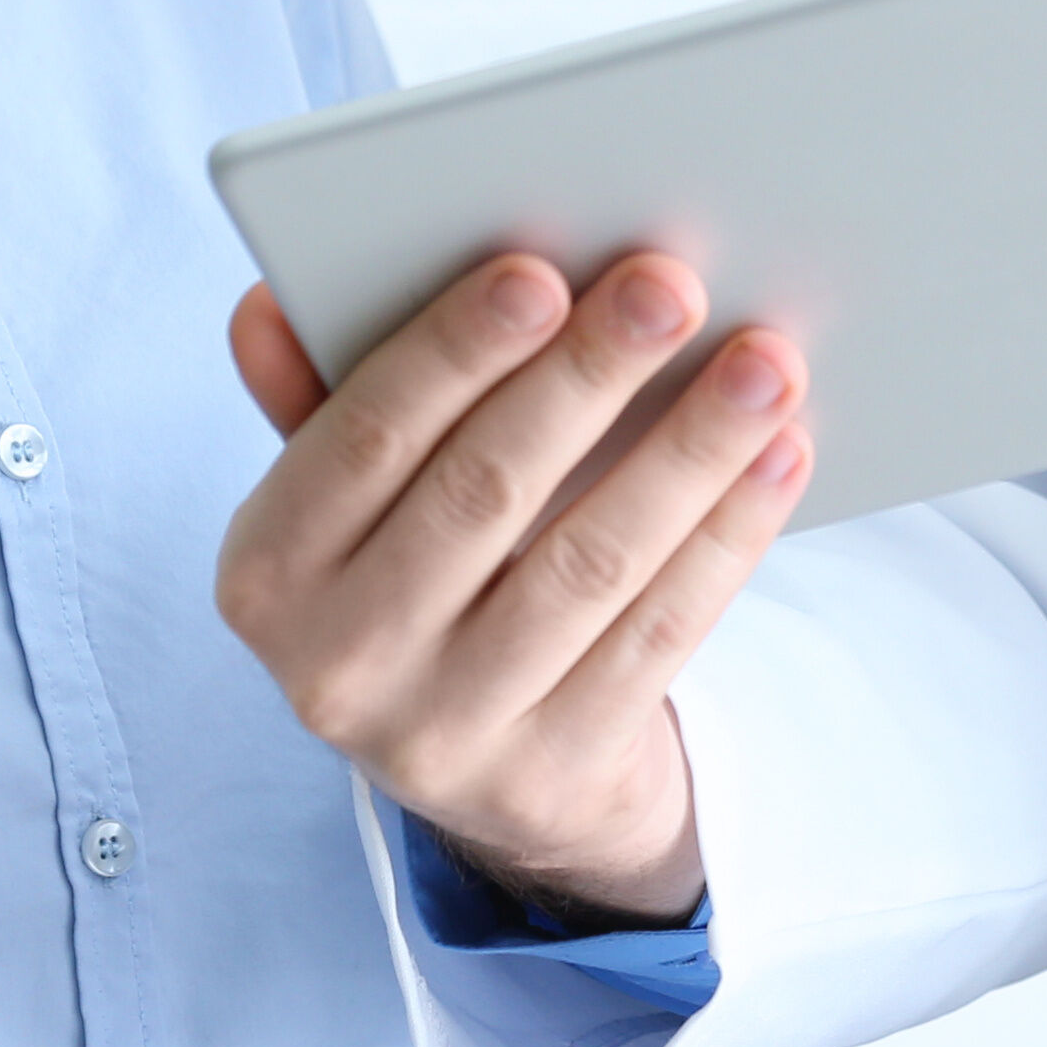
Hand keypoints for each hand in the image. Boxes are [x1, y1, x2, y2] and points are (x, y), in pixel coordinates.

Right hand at [212, 249, 814, 918]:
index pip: (364, 438)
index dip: (453, 351)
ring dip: (687, 451)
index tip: (542, 270)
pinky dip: (727, 536)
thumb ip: (324, 398)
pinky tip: (778, 457)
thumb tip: (270, 304)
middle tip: (671, 285)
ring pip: (588, 566)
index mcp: (269, 571)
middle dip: (587, 376)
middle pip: (484, 492)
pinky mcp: (552, 775)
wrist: (491, 776)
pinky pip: (658, 635)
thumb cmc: (422, 577)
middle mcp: (338, 664)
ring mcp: (445, 734)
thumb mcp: (349, 504)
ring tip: (763, 363)